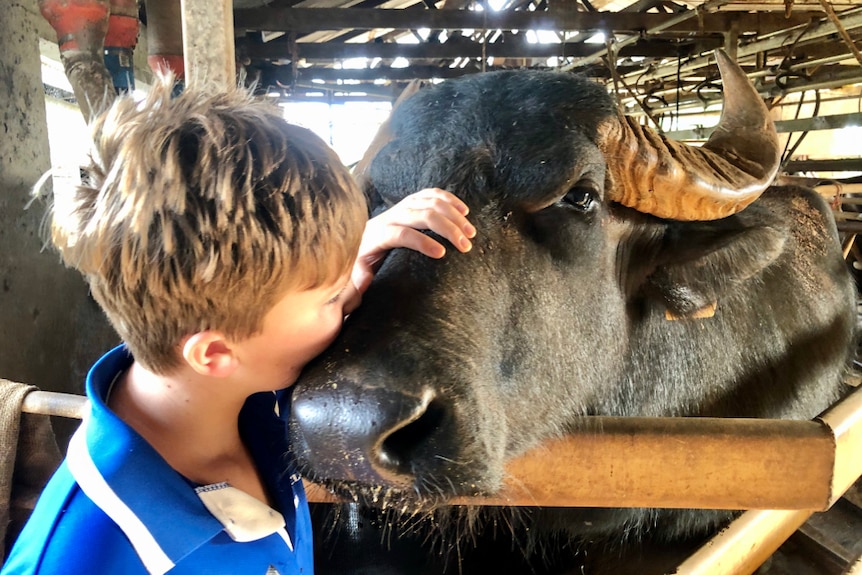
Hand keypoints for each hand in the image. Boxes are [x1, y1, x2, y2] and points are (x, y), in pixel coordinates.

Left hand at [347, 188, 475, 308]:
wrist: (358, 239)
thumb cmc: (361, 262)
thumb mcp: (357, 273)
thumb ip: (358, 280)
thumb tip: (361, 288)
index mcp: (377, 235)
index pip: (401, 234)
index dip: (421, 242)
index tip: (442, 254)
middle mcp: (390, 216)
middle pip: (421, 214)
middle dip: (447, 228)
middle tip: (466, 246)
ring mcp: (401, 206)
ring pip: (430, 202)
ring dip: (454, 215)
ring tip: (470, 233)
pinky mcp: (410, 202)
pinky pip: (431, 194)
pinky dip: (450, 200)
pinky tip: (465, 211)